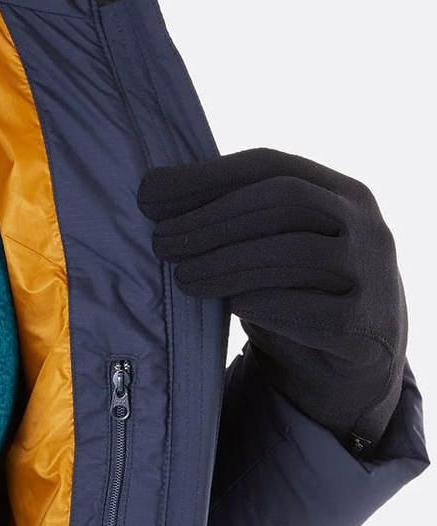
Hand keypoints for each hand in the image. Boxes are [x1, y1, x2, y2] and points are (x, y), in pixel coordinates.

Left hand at [137, 148, 406, 454]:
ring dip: (228, 263)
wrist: (352, 359)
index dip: (205, 176)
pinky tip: (234, 304)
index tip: (149, 194)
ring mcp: (375, 275)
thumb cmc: (295, 288)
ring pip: (296, 254)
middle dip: (212, 220)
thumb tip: (150, 188)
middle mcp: (367, 225)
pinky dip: (269, 304)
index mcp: (340, 191)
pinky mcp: (368, 329)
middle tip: (160, 241)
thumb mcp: (269, 243)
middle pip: (284, 202)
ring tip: (182, 277)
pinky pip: (315, 312)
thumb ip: (228, 214)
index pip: (269, 165)